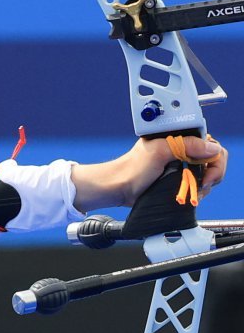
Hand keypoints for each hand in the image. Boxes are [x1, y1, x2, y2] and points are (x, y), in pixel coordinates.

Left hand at [72, 136, 227, 211]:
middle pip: (213, 159)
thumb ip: (185, 145)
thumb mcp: (159, 151)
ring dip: (205, 184)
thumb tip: (212, 149)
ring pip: (208, 173)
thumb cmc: (133, 168)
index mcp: (179, 138)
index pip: (211, 144)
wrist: (120, 188)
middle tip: (202, 184)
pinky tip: (191, 194)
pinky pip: (199, 183)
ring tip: (194, 190)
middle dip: (212, 173)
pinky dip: (199, 190)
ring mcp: (182, 165)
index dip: (213, 158)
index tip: (206, 173)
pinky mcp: (180, 179)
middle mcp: (183, 150)